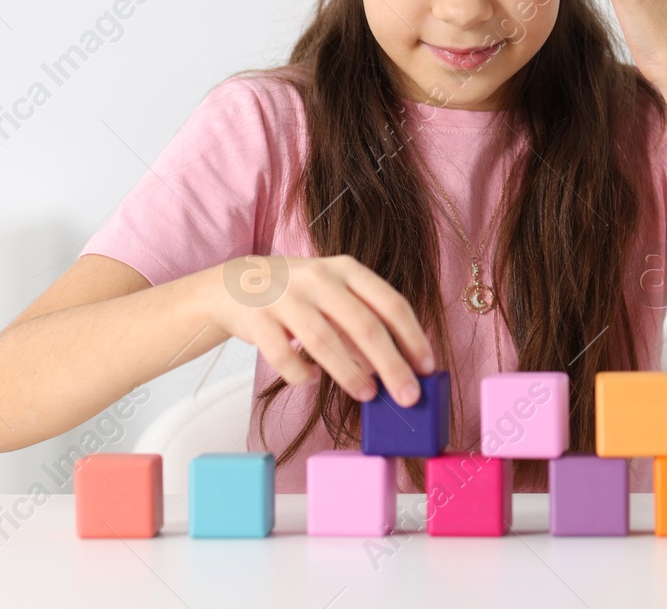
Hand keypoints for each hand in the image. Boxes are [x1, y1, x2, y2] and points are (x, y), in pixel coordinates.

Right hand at [204, 254, 436, 406]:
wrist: (238, 283)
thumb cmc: (300, 294)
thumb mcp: (335, 292)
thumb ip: (363, 320)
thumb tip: (398, 366)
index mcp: (346, 269)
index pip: (390, 303)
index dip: (413, 337)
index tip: (428, 368)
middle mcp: (318, 278)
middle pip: (364, 325)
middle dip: (392, 365)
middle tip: (408, 396)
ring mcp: (285, 297)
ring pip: (324, 342)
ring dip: (350, 374)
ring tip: (367, 395)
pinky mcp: (256, 320)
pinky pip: (284, 357)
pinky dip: (302, 374)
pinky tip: (311, 378)